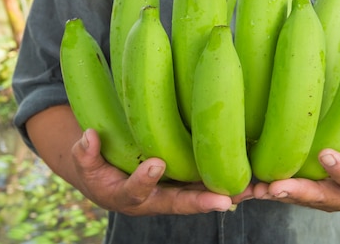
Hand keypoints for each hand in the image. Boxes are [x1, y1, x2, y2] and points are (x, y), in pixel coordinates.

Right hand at [71, 128, 253, 215]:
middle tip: (224, 200)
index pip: (136, 191)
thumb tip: (88, 137)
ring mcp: (174, 191)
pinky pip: (209, 182)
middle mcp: (156, 198)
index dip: (144, 179)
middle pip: (180, 203)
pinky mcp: (188, 180)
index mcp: (128, 195)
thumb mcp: (85, 162)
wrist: (108, 179)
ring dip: (227, 193)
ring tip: (253, 189)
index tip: (155, 163)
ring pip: (201, 195)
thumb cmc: (97, 167)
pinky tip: (254, 174)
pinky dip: (230, 180)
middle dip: (202, 201)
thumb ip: (85, 154)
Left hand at [252, 131, 339, 211]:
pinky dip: (265, 190)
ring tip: (255, 189)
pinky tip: (246, 188)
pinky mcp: (304, 189)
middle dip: (297, 192)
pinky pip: (285, 191)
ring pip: (298, 196)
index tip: (325, 154)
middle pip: (319, 196)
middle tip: (276, 187)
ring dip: (275, 193)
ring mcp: (321, 195)